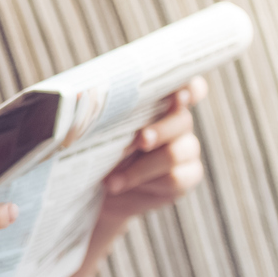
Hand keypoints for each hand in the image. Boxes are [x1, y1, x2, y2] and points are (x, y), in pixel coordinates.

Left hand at [98, 77, 207, 227]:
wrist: (93, 189)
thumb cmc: (95, 148)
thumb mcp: (96, 127)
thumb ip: (105, 111)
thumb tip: (86, 99)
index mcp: (160, 102)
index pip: (189, 87)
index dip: (191, 88)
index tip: (179, 95)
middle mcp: (177, 122)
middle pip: (183, 119)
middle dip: (159, 130)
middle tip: (140, 139)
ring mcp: (185, 149)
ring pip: (177, 152)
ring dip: (142, 166)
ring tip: (112, 178)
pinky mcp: (186, 176)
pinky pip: (176, 178)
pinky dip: (145, 182)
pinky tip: (120, 185)